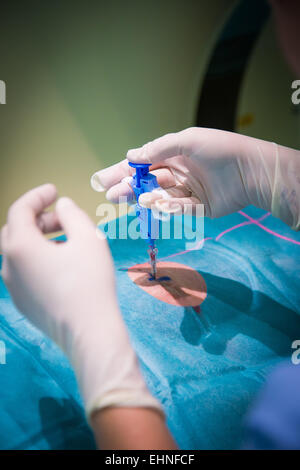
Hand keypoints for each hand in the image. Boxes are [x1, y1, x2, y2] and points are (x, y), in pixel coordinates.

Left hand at [1, 184, 161, 419]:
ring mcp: (13, 287)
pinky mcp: (23, 303)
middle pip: (15, 230)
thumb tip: (62, 206)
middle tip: (63, 217)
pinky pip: (24, 272)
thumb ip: (72, 213)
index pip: (20, 209)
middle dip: (38, 218)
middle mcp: (9, 266)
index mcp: (20, 246)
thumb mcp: (88, 237)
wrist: (89, 332)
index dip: (38, 195)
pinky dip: (38, 259)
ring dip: (38, 239)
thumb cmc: (90, 282)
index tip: (54, 190)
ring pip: (19, 252)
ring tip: (66, 241)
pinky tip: (62, 265)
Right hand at [91, 127, 299, 228]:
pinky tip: (155, 205)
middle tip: (110, 195)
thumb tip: (131, 155)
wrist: (252, 170)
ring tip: (130, 199)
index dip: (122, 172)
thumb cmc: (220, 149)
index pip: (142, 165)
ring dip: (144, 198)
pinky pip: (178, 209)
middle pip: (147, 183)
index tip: (102, 180)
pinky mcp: (198, 208)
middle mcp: (178, 173)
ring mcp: (187, 191)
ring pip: (159, 197)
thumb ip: (158, 148)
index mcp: (174, 155)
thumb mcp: (186, 141)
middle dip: (128, 188)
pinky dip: (167, 208)